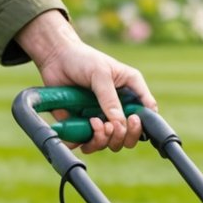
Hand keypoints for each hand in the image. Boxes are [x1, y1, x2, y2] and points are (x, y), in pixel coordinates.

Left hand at [14, 10, 156, 153]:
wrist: (55, 57)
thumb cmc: (83, 58)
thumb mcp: (100, 74)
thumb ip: (110, 99)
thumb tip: (118, 124)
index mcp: (130, 93)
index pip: (147, 115)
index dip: (143, 123)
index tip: (132, 120)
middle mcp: (119, 109)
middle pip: (130, 137)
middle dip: (123, 136)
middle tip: (112, 126)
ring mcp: (102, 119)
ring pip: (111, 144)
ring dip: (106, 139)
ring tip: (95, 123)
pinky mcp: (84, 126)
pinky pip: (90, 144)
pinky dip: (90, 142)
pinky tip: (87, 126)